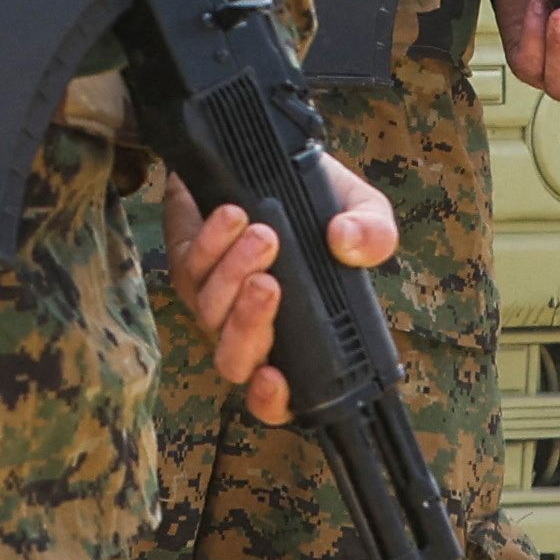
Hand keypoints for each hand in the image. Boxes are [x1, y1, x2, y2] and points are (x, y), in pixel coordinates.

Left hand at [162, 154, 397, 420]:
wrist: (274, 160)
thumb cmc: (322, 205)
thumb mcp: (362, 212)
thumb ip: (373, 233)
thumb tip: (347, 243)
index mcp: (296, 339)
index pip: (277, 397)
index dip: (272, 400)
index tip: (274, 378)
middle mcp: (249, 329)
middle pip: (235, 359)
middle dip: (250, 325)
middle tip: (269, 284)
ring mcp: (213, 301)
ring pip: (210, 311)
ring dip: (232, 275)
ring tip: (262, 236)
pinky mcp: (186, 264)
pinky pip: (188, 267)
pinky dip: (209, 243)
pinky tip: (231, 216)